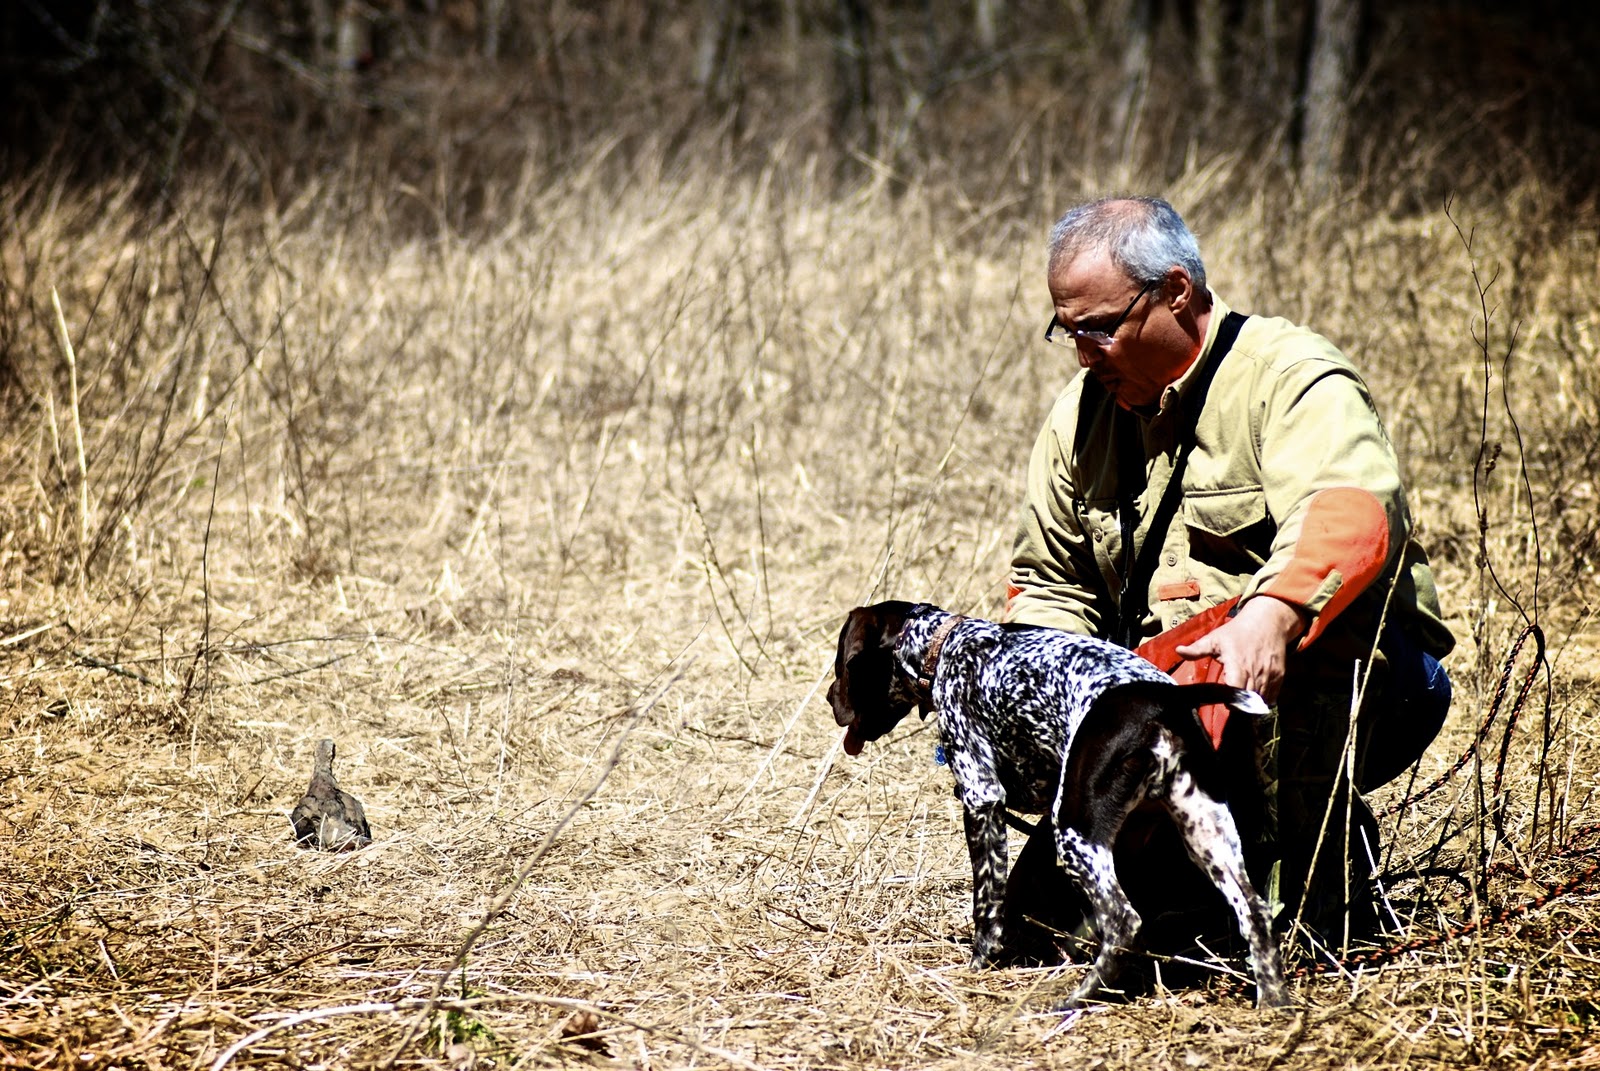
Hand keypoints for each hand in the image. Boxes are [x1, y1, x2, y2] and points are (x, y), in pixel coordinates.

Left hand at [1174, 596, 1305, 702]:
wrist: (1267, 621)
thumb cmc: (1237, 631)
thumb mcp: (1215, 638)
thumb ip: (1197, 649)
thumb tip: (1178, 651)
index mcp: (1237, 665)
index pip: (1236, 692)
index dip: (1230, 701)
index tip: (1225, 701)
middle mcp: (1255, 672)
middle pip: (1248, 700)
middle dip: (1240, 706)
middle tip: (1232, 704)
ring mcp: (1269, 675)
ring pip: (1261, 699)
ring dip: (1252, 704)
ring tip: (1243, 702)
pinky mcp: (1280, 676)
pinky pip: (1272, 696)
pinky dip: (1264, 699)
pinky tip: (1255, 696)